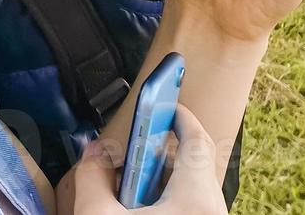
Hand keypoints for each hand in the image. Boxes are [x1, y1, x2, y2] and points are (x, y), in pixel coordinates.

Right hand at [58, 106, 224, 213]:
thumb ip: (92, 176)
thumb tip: (94, 154)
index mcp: (195, 201)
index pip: (196, 141)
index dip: (178, 115)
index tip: (163, 101)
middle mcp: (212, 213)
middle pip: (190, 167)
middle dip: (155, 158)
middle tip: (127, 164)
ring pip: (188, 193)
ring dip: (158, 186)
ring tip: (127, 199)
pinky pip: (188, 211)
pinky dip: (164, 206)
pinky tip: (136, 214)